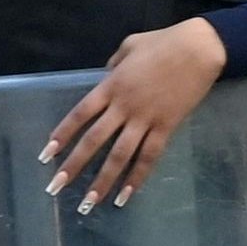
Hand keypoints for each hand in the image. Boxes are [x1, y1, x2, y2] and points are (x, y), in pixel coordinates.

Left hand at [40, 20, 227, 212]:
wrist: (200, 48)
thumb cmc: (164, 42)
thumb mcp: (129, 45)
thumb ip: (113, 63)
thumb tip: (106, 76)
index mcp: (111, 85)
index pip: (80, 114)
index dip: (62, 134)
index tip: (46, 154)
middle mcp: (124, 106)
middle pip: (94, 140)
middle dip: (73, 166)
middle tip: (55, 188)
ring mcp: (146, 119)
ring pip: (120, 156)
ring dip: (103, 181)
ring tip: (90, 202)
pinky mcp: (167, 127)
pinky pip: (149, 157)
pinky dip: (138, 177)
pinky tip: (126, 196)